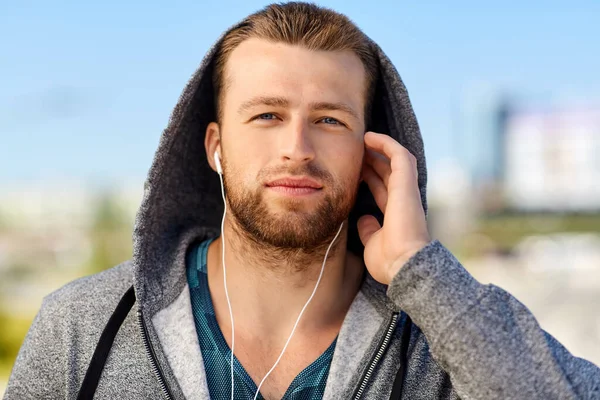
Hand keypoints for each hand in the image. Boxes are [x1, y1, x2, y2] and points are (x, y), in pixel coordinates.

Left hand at [358, 131, 430, 284]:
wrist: (403, 265)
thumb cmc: (389, 261)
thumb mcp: (372, 243)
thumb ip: (368, 230)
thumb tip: (363, 219)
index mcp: (395, 214)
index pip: (382, 189)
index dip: (369, 178)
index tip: (353, 171)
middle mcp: (402, 200)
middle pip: (388, 172)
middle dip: (372, 160)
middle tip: (354, 151)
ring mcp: (406, 191)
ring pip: (395, 160)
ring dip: (380, 148)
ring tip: (363, 139)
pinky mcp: (407, 184)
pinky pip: (399, 155)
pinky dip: (386, 143)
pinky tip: (370, 137)